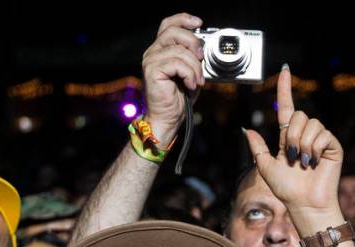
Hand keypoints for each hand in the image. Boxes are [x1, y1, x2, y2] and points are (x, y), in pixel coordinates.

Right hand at [142, 12, 204, 142]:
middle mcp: (152, 53)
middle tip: (201, 58)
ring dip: (194, 66)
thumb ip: (192, 56)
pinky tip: (190, 85)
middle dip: (193, 42)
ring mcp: (150, 61)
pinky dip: (189, 74)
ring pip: (179, 50)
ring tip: (197, 80)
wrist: (167, 118)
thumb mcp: (189, 72)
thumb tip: (203, 47)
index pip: (168, 25)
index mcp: (160, 50)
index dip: (183, 19)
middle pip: (174, 32)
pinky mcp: (152, 71)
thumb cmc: (177, 98)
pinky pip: (177, 64)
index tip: (199, 24)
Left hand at [243, 65, 342, 225]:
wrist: (304, 202)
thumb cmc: (285, 189)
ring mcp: (320, 139)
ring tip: (303, 162)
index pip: (287, 108)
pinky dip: (315, 148)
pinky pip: (322, 134)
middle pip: (298, 115)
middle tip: (292, 157)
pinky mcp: (332, 145)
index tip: (285, 71)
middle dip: (291, 136)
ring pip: (310, 124)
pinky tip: (314, 162)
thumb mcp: (265, 166)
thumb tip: (246, 129)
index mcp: (288, 138)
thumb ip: (257, 147)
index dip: (285, 90)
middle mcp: (305, 135)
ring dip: (302, 144)